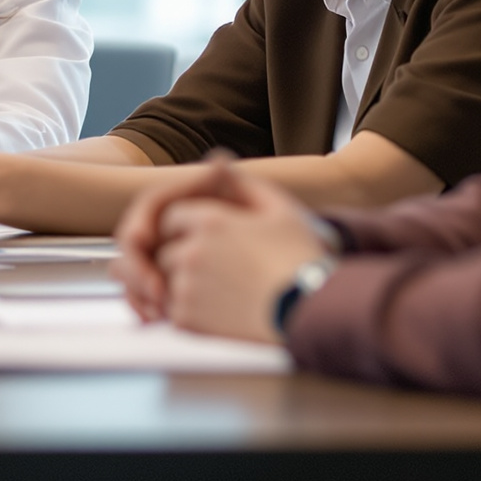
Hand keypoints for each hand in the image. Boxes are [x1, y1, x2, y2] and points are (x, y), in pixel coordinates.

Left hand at [112, 157, 325, 341]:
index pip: (173, 217)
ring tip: (222, 292)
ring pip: (167, 282)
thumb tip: (219, 161)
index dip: (187, 227)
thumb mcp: (280, 210)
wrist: (314, 310)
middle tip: (218, 271)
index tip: (209, 241)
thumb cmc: (302, 258)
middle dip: (183, 257)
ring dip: (184, 285)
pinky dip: (188, 312)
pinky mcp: (188, 320)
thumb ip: (243, 183)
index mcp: (210, 222)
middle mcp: (191, 252)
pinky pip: (172, 312)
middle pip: (167, 251)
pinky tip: (220, 311)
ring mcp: (187, 287)